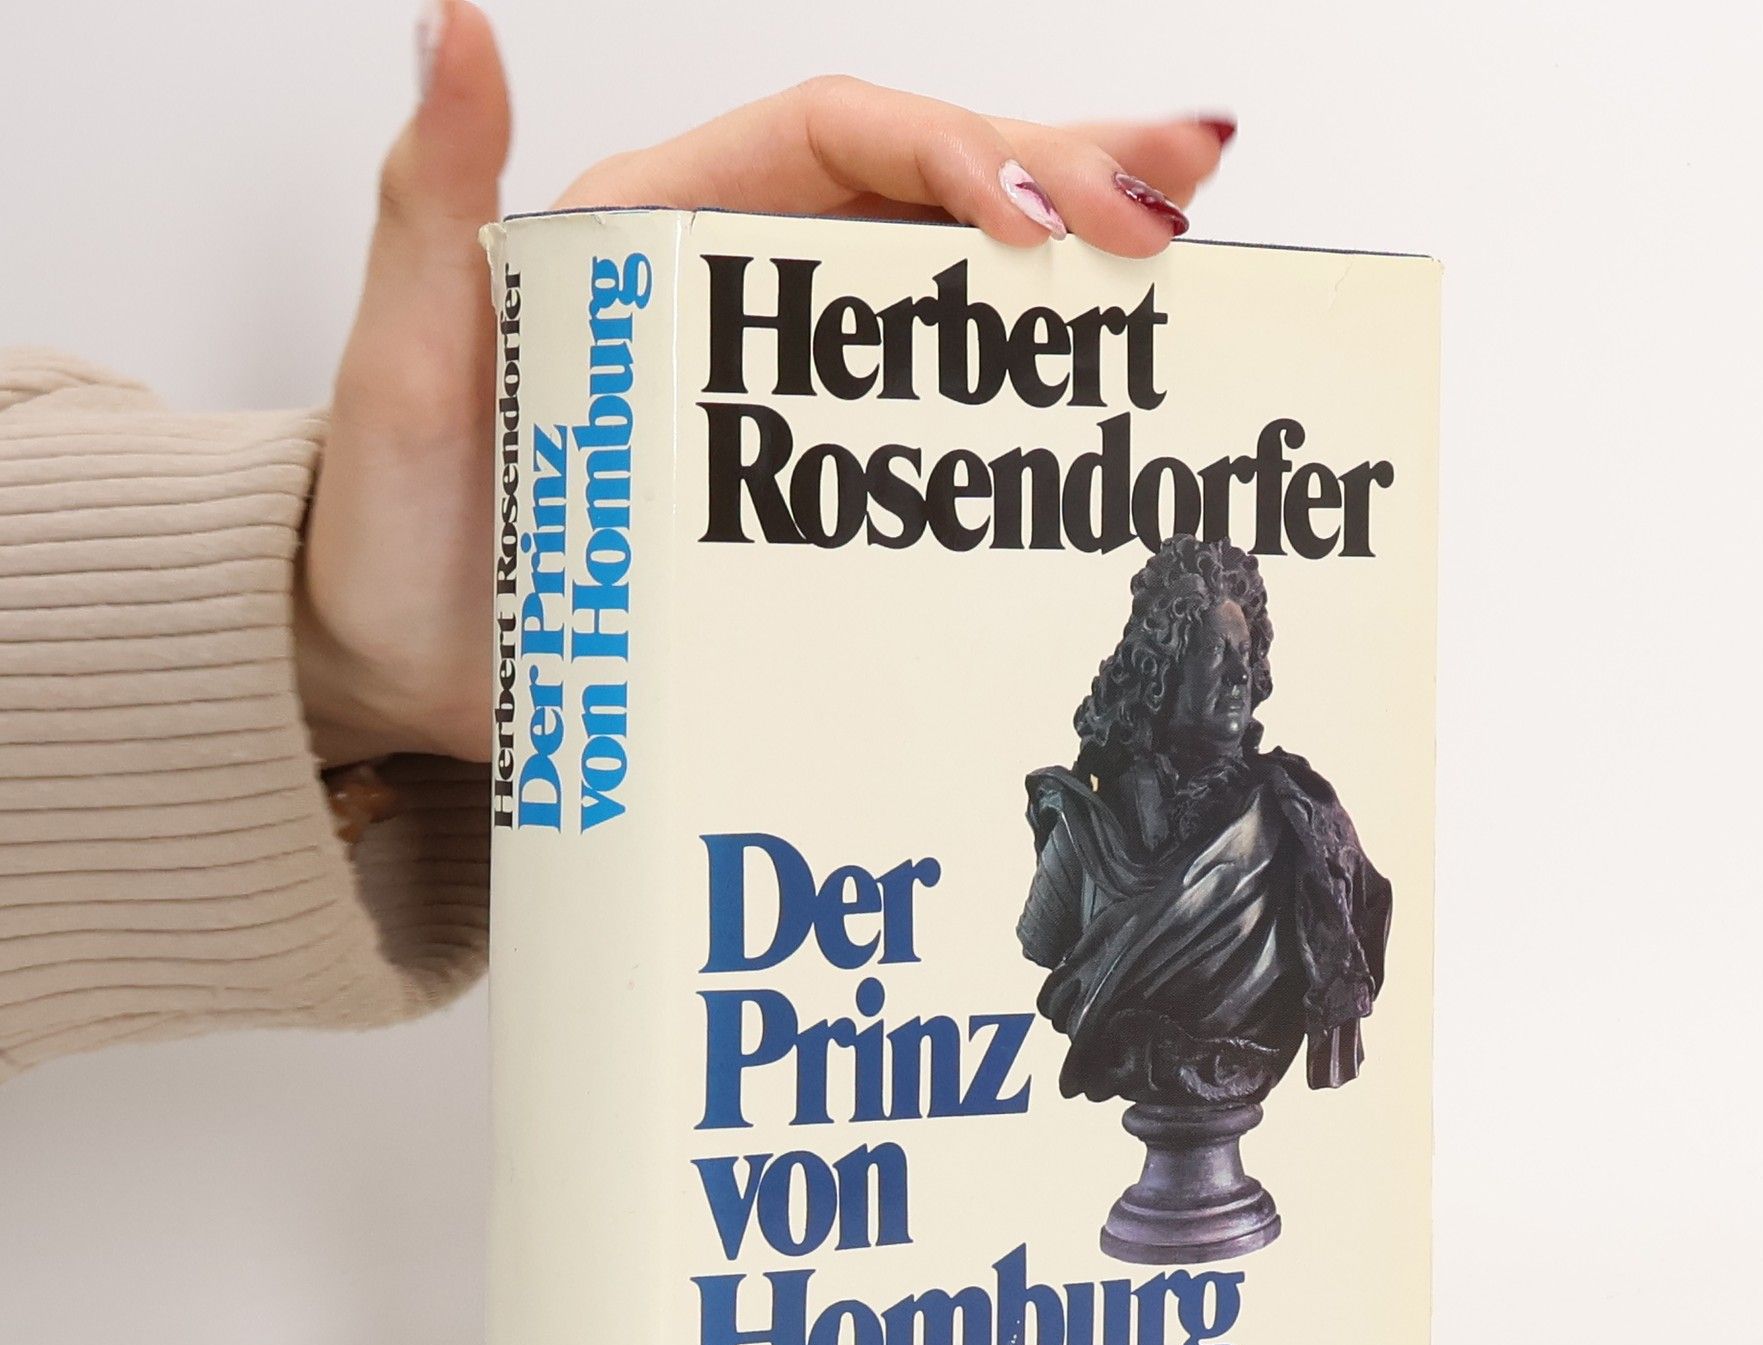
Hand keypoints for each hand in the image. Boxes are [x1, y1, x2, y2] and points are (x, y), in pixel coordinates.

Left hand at [296, 0, 1232, 765]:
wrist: (397, 674)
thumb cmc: (391, 528)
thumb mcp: (409, 359)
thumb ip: (436, 201)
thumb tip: (459, 25)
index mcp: (654, 229)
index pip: (838, 141)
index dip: (953, 153)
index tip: (1037, 217)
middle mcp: (731, 290)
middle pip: (923, 196)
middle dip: (1060, 175)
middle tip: (1176, 200)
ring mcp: (776, 388)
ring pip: (944, 296)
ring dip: (1066, 268)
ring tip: (1185, 251)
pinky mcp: (798, 483)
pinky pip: (923, 420)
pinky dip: (1011, 396)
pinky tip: (1091, 390)